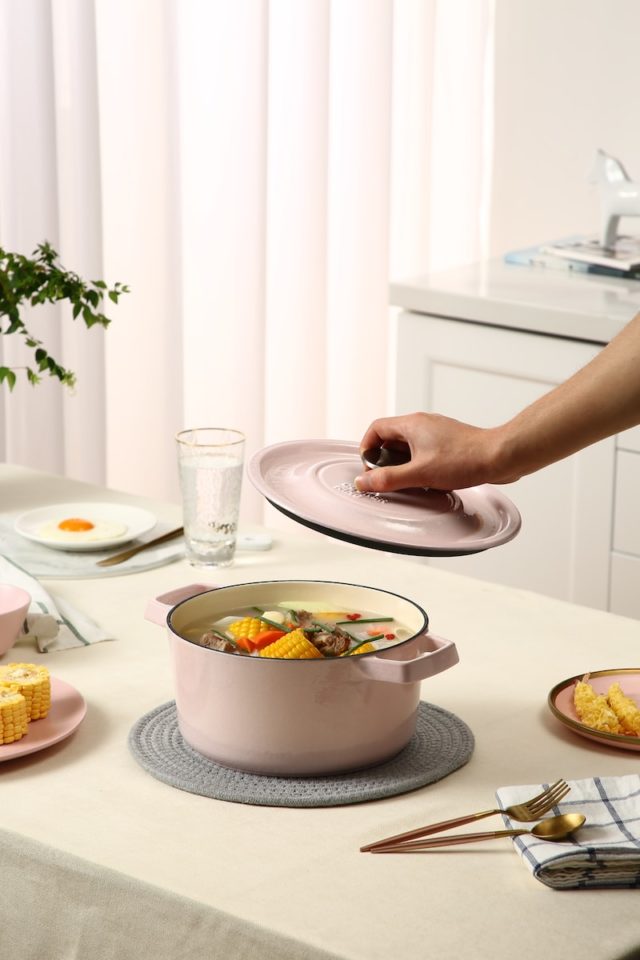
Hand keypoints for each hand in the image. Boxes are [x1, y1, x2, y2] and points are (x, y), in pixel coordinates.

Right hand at [354, 412, 511, 492]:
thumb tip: (363, 482)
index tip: (369, 469)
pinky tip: (428, 481)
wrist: (500, 457)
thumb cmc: (465, 459)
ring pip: (409, 447)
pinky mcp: (449, 443)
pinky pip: (424, 452)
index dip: (367, 448)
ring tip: (409, 483)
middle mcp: (423, 424)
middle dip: (385, 461)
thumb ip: (388, 479)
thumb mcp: (420, 473)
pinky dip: (419, 466)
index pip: (376, 429)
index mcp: (411, 424)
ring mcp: (437, 433)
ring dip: (403, 465)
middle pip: (391, 439)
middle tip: (387, 480)